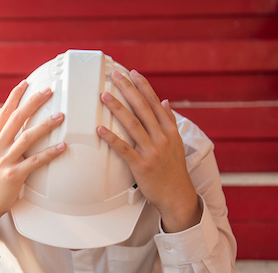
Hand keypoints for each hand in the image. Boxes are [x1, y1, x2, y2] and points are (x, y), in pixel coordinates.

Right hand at [0, 80, 65, 254]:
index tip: (27, 82)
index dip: (15, 96)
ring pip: (27, 137)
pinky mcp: (14, 175)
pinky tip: (62, 147)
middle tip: (49, 91)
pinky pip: (35, 161)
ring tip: (61, 116)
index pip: (3, 112)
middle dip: (33, 102)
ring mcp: (4, 161)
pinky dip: (50, 153)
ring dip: (46, 125)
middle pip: (16, 119)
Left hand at [97, 70, 201, 232]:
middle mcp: (162, 137)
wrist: (177, 195)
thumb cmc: (173, 170)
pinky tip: (100, 129)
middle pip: (143, 108)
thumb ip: (169, 121)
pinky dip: (112, 138)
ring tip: (104, 96)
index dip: (143, 86)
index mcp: (170, 130)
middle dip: (128, 90)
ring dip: (118, 108)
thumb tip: (165, 102)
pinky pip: (124, 149)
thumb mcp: (176, 143)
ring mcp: (152, 151)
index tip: (133, 72)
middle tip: (114, 76)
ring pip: (133, 124)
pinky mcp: (141, 165)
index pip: (155, 102)